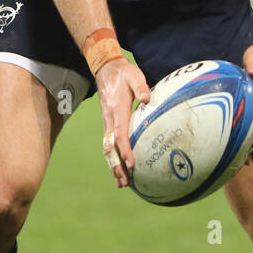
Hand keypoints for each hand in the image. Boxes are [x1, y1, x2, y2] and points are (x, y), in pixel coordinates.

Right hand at [95, 57, 150, 187]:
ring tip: (121, 183)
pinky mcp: (108, 124)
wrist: (106, 69)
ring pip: (107, 149)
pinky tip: (119, 169)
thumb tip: (147, 98)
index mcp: (117, 110)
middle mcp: (109, 120)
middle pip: (110, 147)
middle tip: (124, 182)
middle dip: (117, 166)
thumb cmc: (124, 73)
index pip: (120, 134)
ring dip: (113, 166)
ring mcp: (107, 123)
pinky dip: (112, 159)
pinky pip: (108, 145)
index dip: (125, 150)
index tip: (131, 163)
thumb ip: (140, 86)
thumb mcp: (134, 75)